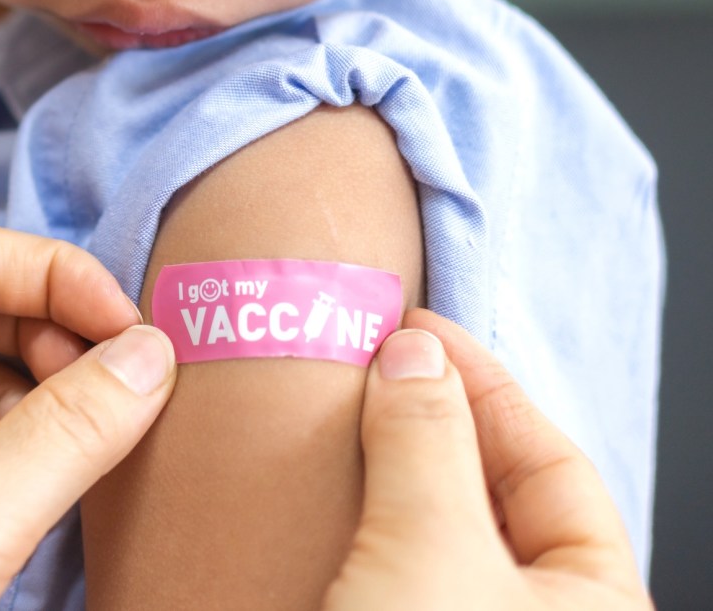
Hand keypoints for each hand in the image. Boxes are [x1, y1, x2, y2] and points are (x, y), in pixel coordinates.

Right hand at [324, 309, 652, 609]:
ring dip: (385, 471)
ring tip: (336, 417)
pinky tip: (319, 489)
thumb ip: (427, 443)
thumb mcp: (431, 549)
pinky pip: (387, 562)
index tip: (417, 331)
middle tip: (372, 365)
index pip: (552, 465)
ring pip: (433, 529)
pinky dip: (357, 518)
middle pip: (490, 493)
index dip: (483, 386)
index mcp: (594, 600)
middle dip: (429, 423)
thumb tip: (412, 354)